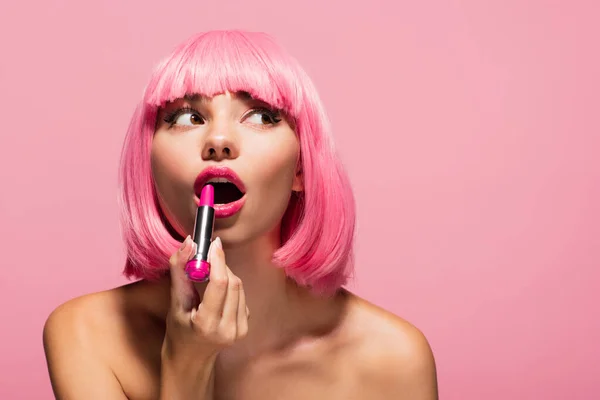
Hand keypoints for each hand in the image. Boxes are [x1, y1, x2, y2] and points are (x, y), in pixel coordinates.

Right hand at [161, 236, 248, 385]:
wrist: (191, 356)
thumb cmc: (179, 328)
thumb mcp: (175, 301)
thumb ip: (180, 270)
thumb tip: (190, 242)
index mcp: (206, 324)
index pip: (219, 284)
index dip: (218, 260)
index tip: (213, 244)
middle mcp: (227, 329)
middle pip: (232, 283)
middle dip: (220, 265)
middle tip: (208, 255)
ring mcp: (239, 330)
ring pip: (239, 287)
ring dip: (225, 274)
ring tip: (209, 276)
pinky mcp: (245, 327)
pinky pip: (241, 295)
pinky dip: (230, 287)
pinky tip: (218, 293)